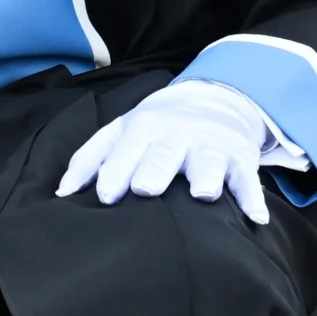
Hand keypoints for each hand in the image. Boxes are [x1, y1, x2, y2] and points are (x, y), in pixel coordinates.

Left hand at [54, 78, 285, 224]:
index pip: (124, 151)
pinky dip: (253, 198)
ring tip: (203, 194)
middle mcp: (177, 136)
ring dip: (206, 177)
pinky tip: (254, 217)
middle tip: (146, 189)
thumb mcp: (120, 132)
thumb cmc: (155, 127)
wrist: (213, 98)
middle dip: (156, 169)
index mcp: (143, 128)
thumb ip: (90, 160)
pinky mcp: (240, 158)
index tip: (106, 196)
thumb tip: (62, 193)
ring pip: (208, 162)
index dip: (114, 173)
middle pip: (164, 154)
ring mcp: (210, 146)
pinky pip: (248, 179)